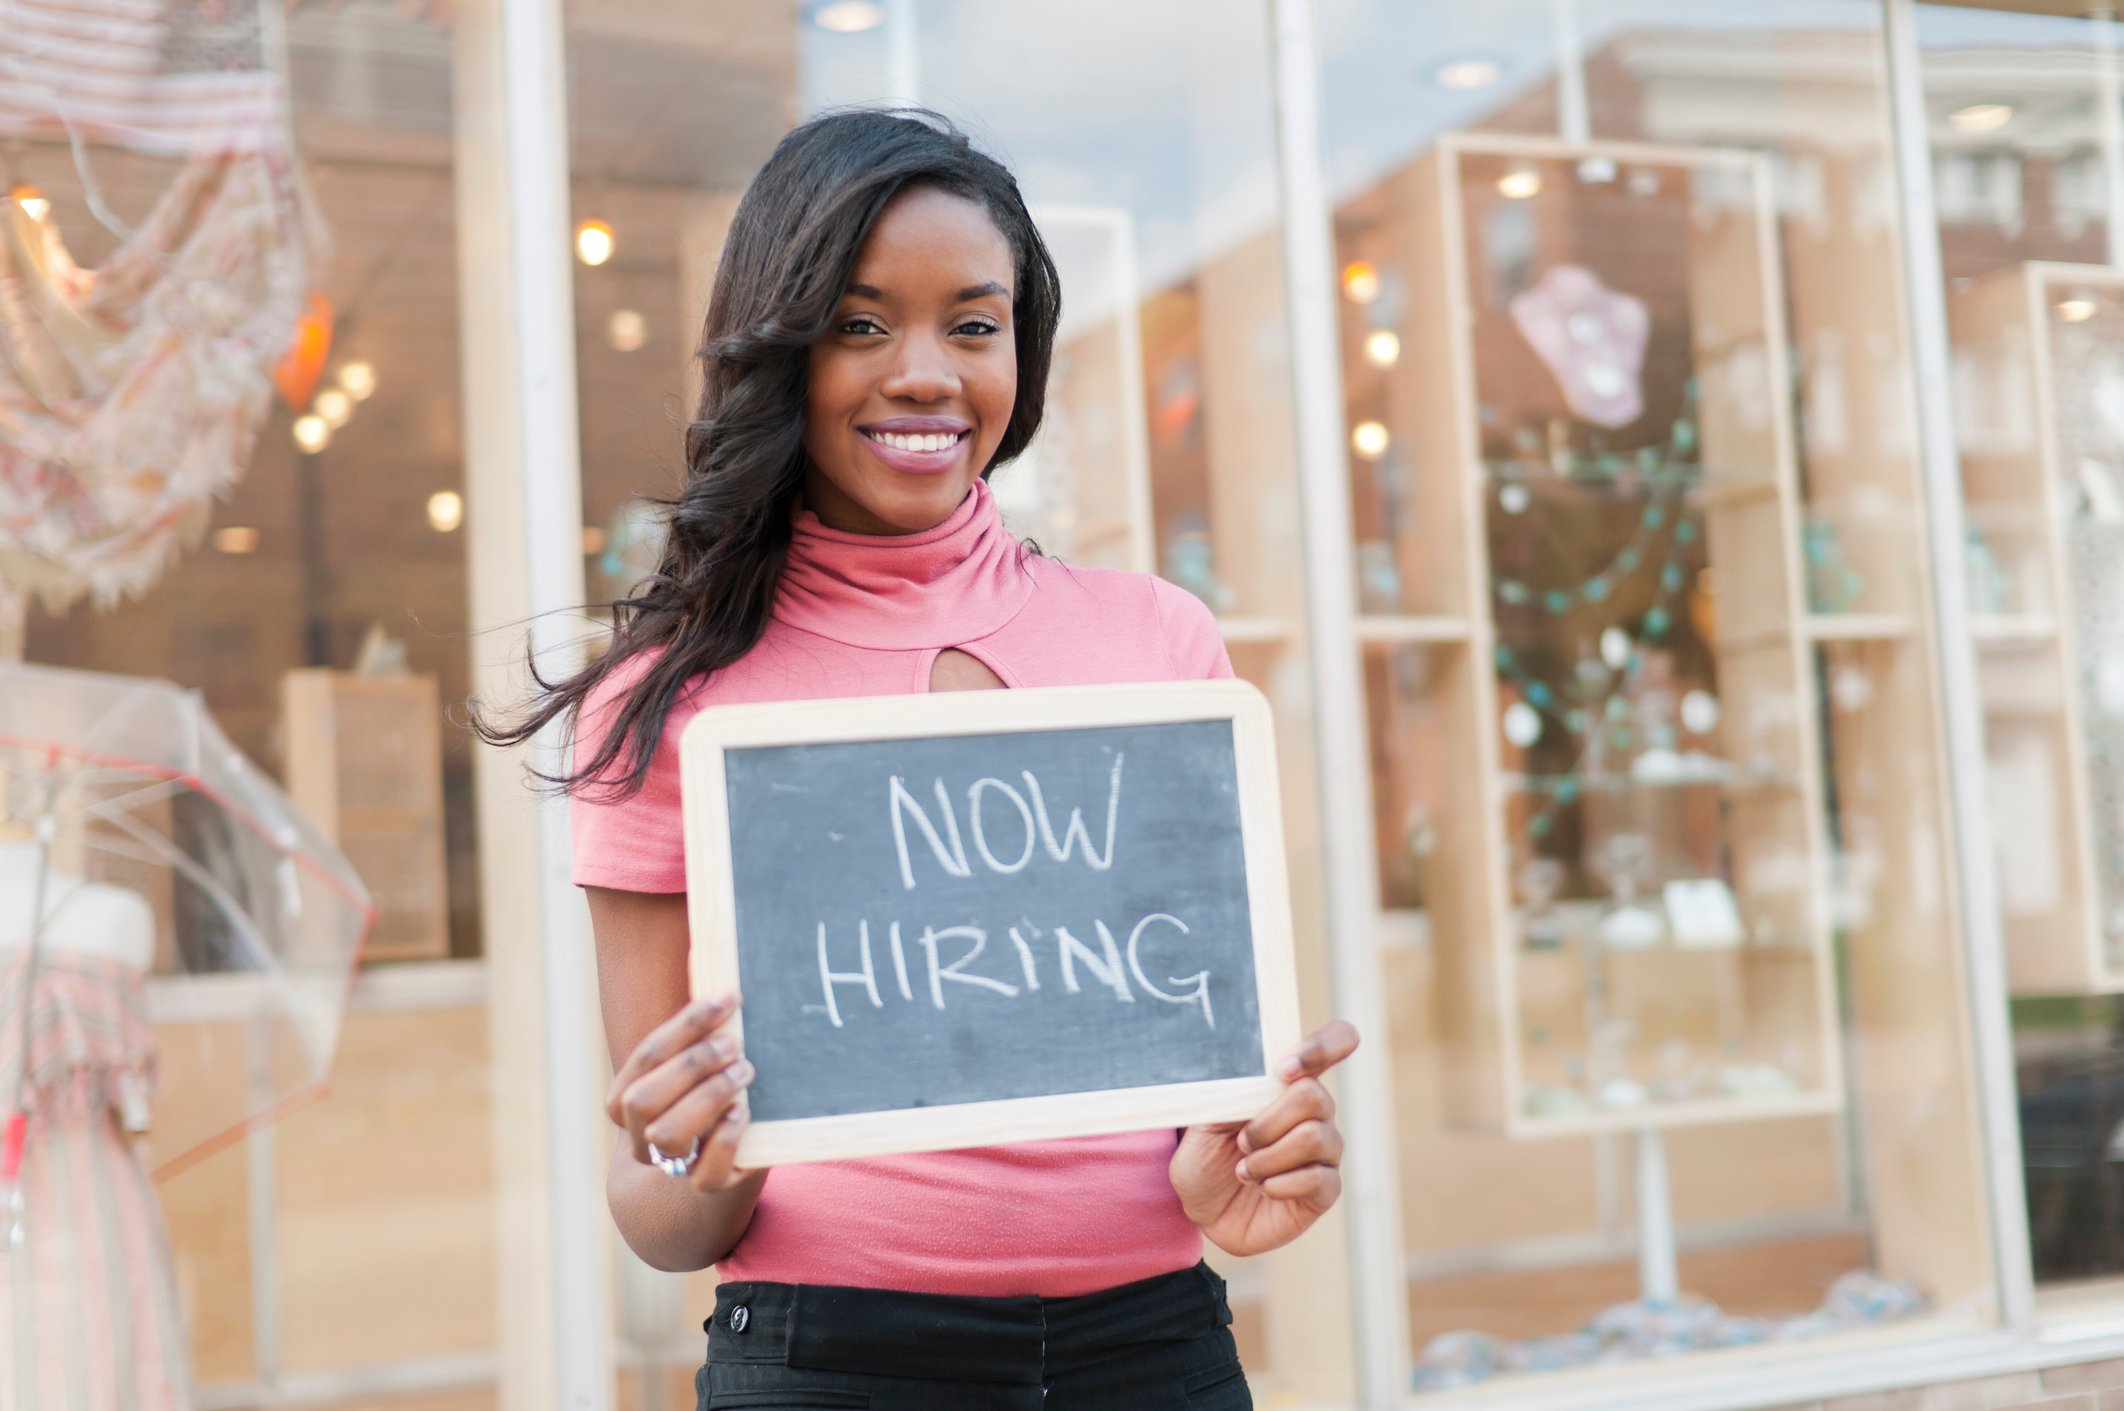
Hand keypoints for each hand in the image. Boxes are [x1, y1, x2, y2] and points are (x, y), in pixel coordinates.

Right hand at [605, 992, 754, 1191]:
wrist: (714, 1169)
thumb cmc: (707, 1096)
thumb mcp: (693, 1068)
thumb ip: (696, 1038)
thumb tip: (724, 987)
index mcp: (625, 1097)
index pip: (647, 1055)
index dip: (687, 1024)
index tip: (728, 998)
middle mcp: (639, 1134)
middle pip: (643, 1100)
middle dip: (691, 1066)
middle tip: (735, 1043)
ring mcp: (670, 1164)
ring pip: (668, 1136)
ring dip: (708, 1097)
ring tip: (744, 1071)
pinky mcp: (706, 1186)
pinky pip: (705, 1176)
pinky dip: (725, 1140)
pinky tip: (743, 1113)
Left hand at [1169, 1020, 1357, 1256]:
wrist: (1203, 1208)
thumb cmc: (1206, 1156)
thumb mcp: (1205, 1119)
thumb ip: (1233, 1092)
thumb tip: (1258, 1076)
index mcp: (1290, 1082)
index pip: (1334, 1042)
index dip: (1322, 1046)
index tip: (1284, 1069)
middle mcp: (1316, 1112)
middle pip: (1313, 1095)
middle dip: (1267, 1123)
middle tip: (1242, 1142)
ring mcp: (1326, 1151)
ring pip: (1314, 1137)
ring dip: (1268, 1157)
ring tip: (1245, 1171)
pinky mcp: (1326, 1189)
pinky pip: (1317, 1179)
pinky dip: (1279, 1184)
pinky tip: (1264, 1188)